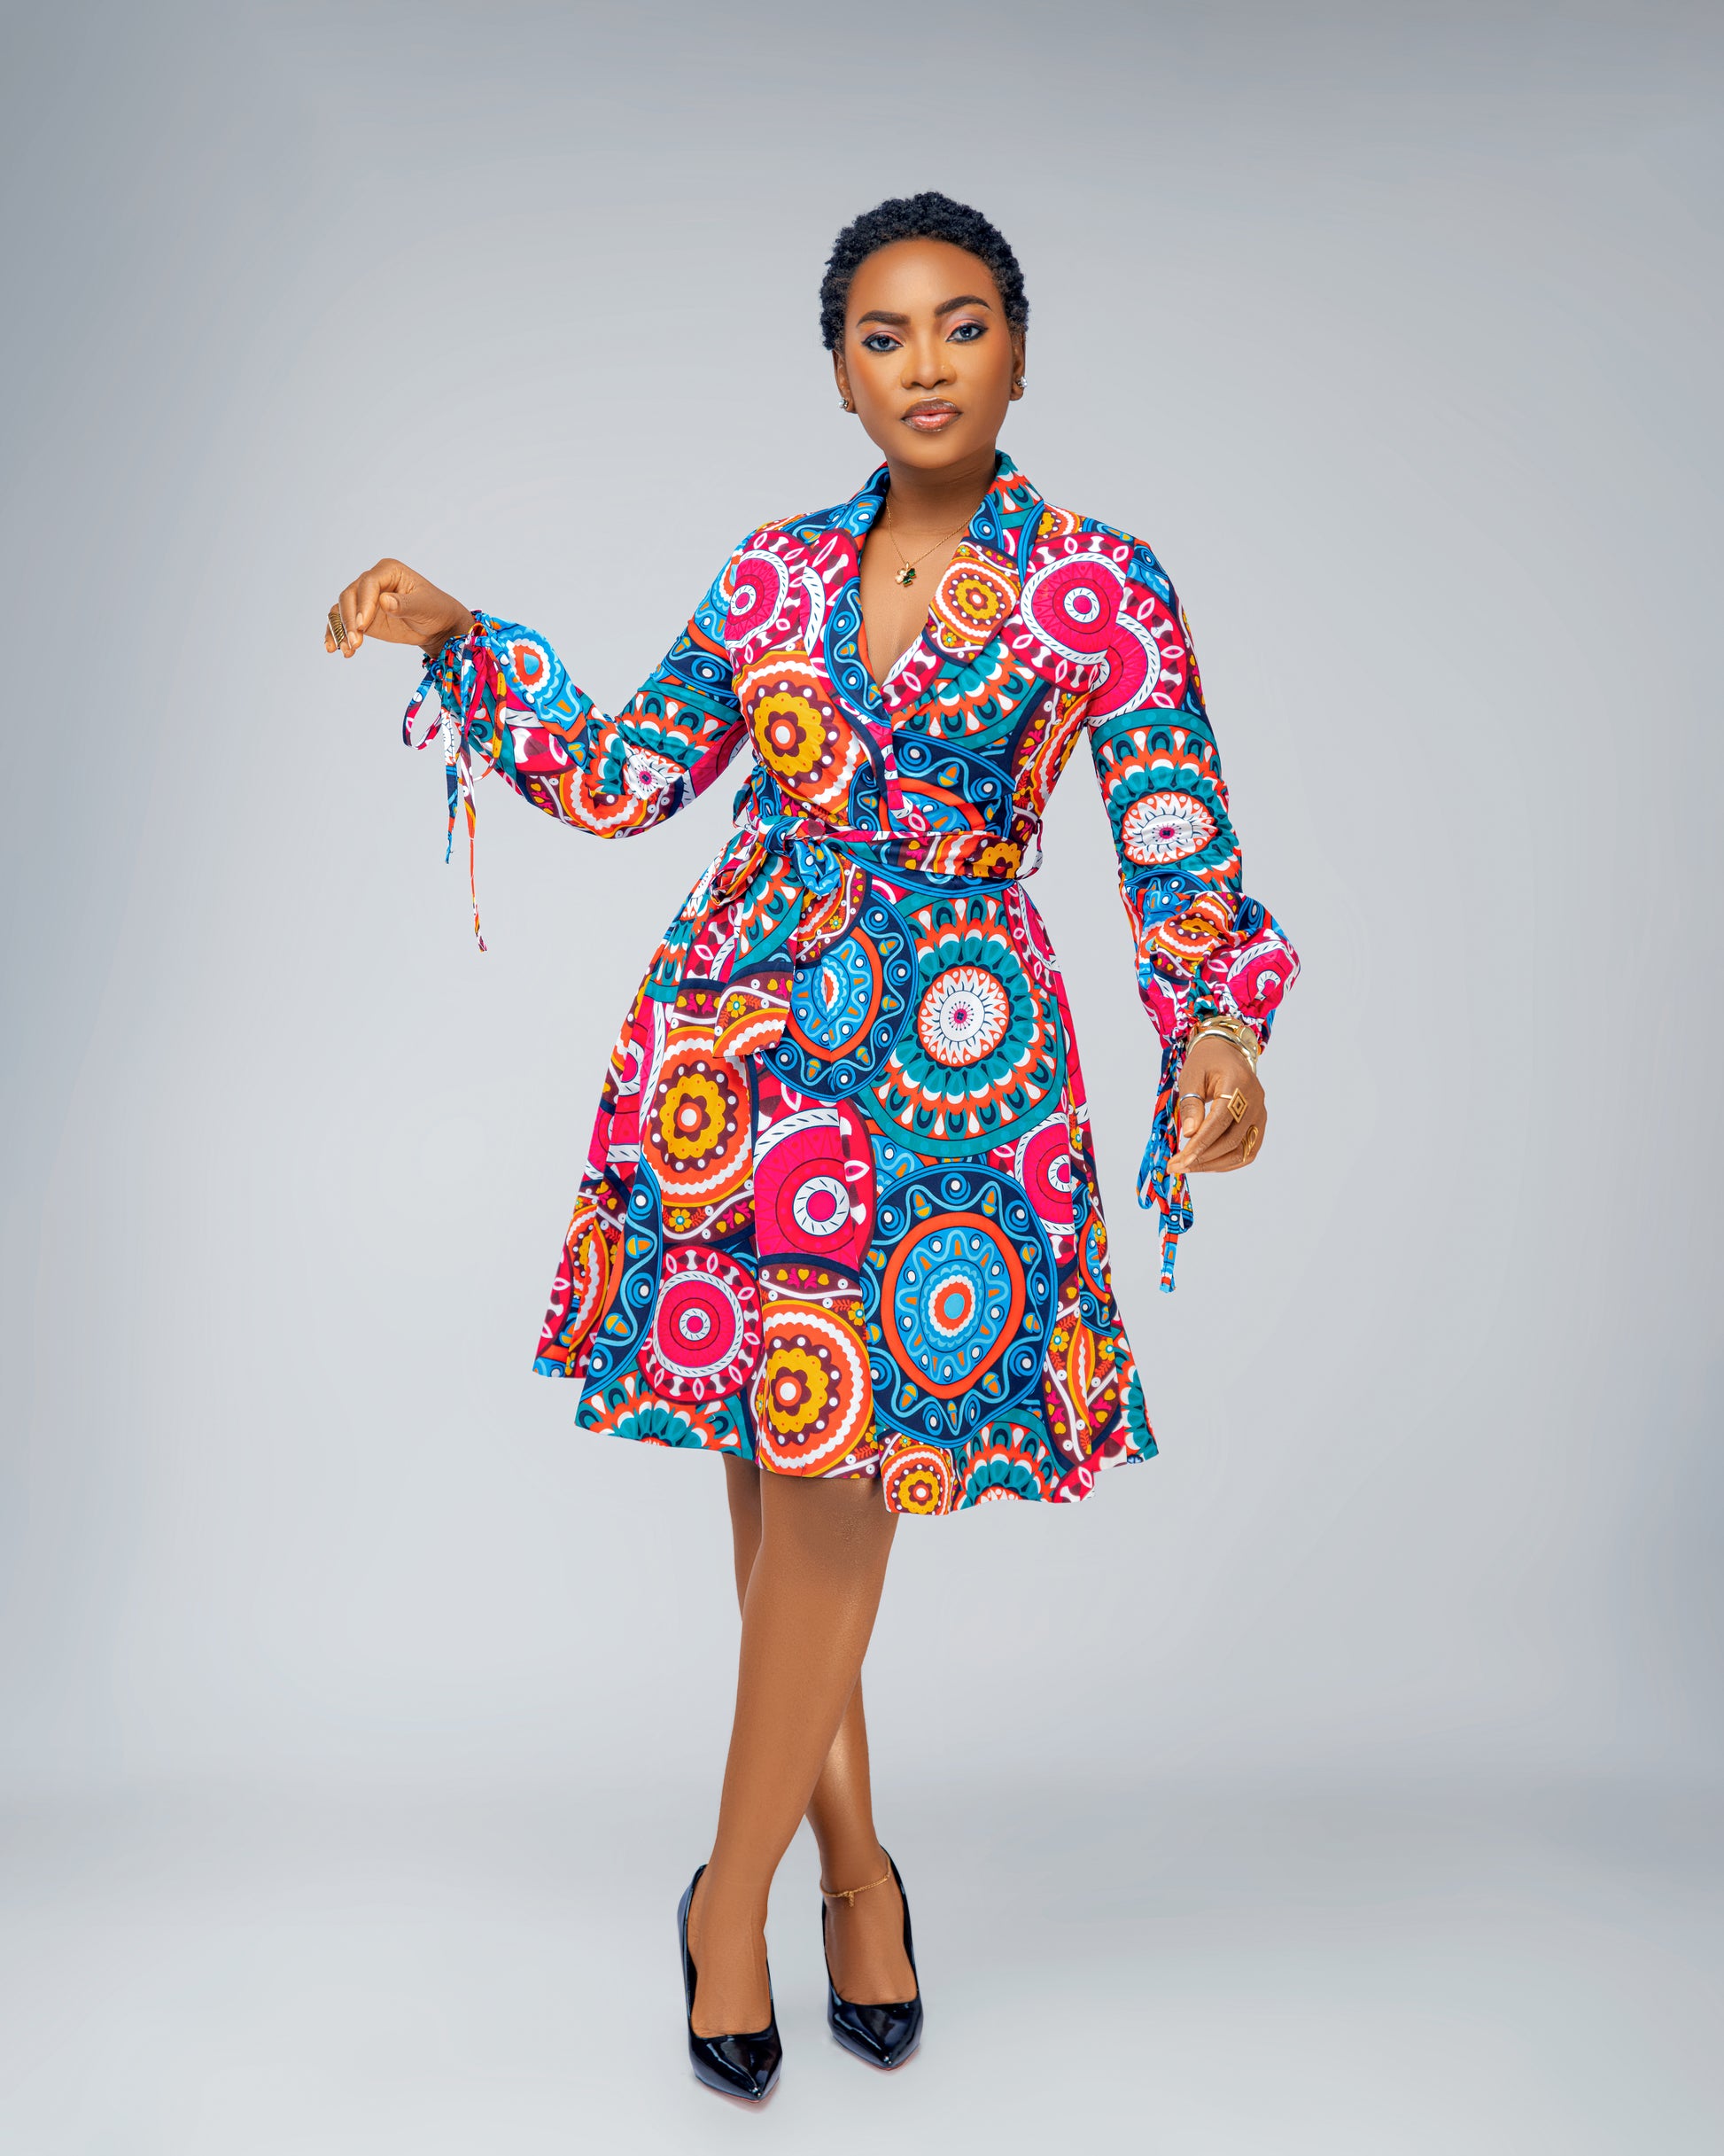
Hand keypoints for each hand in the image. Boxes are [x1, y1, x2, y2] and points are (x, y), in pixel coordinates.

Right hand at [324, 559, 473, 656]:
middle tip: (355, 642)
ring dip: (340, 629)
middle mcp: (372, 581)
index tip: (363, 625)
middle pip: (349, 596)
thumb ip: (404, 604)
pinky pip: (342, 622)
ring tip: (346, 650)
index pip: (368, 584)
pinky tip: (336, 649)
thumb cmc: (435, 609)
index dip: (364, 604)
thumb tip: (384, 600)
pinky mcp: (361, 616)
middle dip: (349, 620)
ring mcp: (364, 599)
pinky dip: (337, 634)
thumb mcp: (424, 606)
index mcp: (388, 570)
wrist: (437, 625)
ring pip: (341, 609)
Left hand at [1170, 1033, 1266, 1174]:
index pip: (1220, 1121)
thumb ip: (1191, 1104)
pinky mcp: (1259, 1124)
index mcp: (1238, 1085)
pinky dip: (1227, 1161)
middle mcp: (1255, 1102)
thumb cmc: (1206, 1062)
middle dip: (1202, 1157)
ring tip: (1188, 1167)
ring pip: (1242, 1151)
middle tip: (1176, 1166)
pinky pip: (1248, 1150)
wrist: (1227, 1052)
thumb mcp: (1191, 1076)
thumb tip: (1189, 1134)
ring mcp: (1260, 1114)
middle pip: (1232, 1140)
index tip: (1182, 1159)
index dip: (1202, 1143)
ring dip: (1214, 1164)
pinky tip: (1206, 1163)